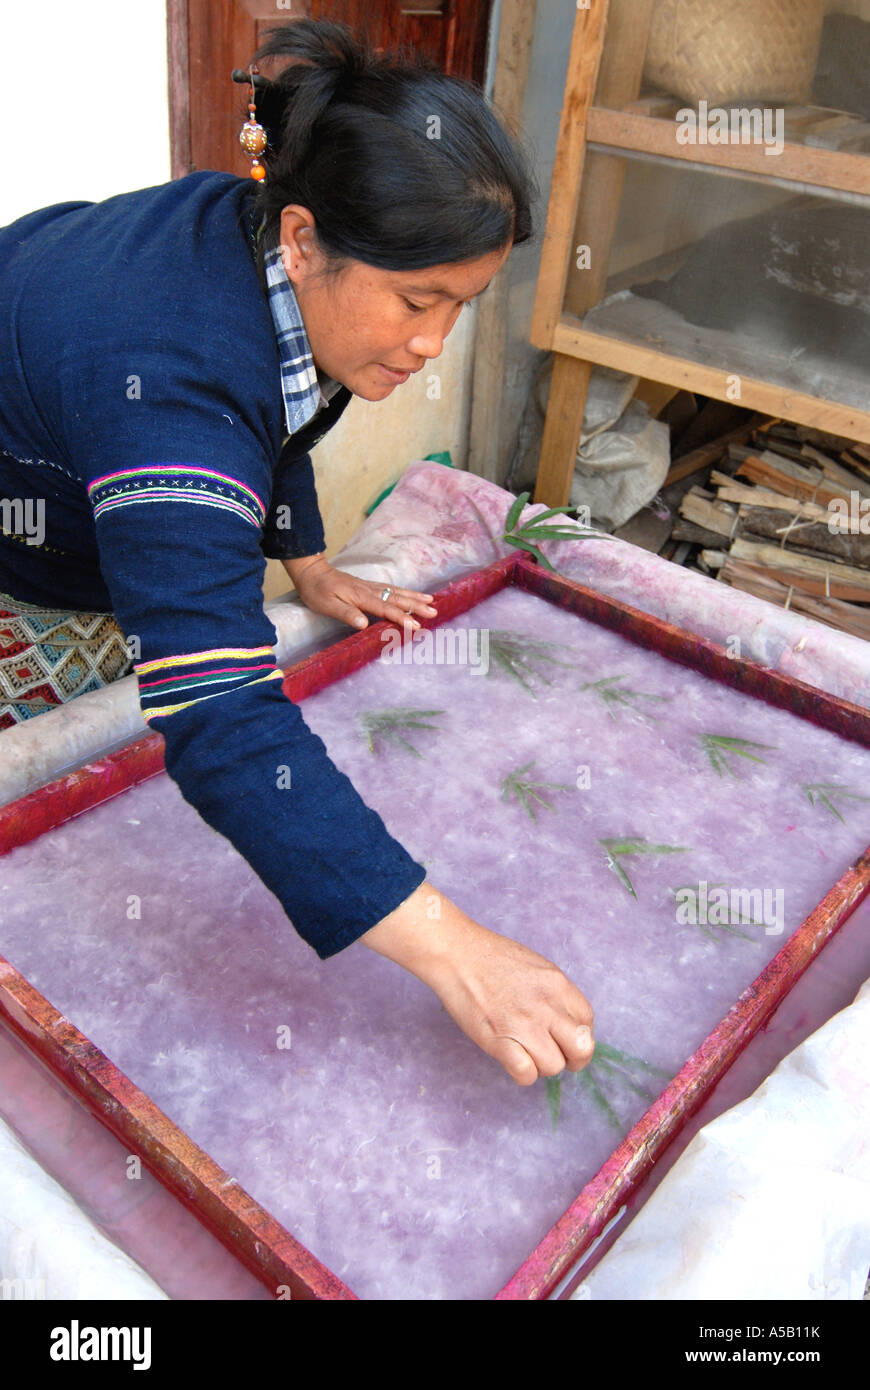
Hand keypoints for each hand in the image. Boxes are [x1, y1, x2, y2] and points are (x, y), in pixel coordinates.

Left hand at [283, 553, 437, 630]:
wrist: (311, 572)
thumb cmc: (317, 591)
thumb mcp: (327, 605)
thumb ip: (346, 613)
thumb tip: (364, 623)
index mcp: (361, 597)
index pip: (385, 609)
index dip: (401, 618)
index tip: (415, 626)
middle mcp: (369, 590)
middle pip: (397, 598)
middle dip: (416, 606)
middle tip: (434, 612)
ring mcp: (370, 587)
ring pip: (396, 592)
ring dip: (414, 597)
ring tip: (431, 601)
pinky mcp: (367, 586)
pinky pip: (391, 589)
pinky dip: (404, 592)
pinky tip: (411, 595)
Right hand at [361, 882, 594, 1084]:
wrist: (458, 955)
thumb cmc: (492, 958)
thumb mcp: (537, 967)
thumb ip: (555, 994)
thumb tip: (567, 1022)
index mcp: (558, 985)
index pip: (587, 1022)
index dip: (579, 1035)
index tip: (565, 1040)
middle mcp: (547, 1006)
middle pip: (581, 1049)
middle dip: (572, 1059)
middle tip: (555, 1055)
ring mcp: (524, 1025)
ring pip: (554, 1066)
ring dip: (541, 1064)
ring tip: (524, 1051)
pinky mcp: (500, 1041)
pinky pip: (527, 1075)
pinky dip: (522, 1073)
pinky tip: (511, 1059)